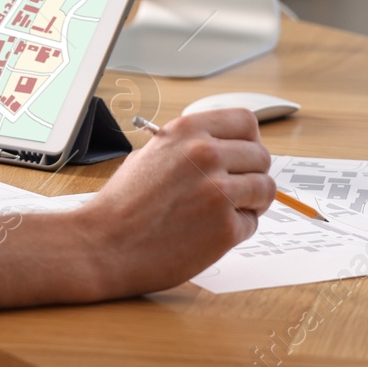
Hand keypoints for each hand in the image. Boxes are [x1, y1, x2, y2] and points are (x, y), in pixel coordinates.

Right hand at [72, 108, 273, 297]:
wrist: (102, 244)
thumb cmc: (122, 204)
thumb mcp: (152, 153)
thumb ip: (191, 146)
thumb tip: (227, 149)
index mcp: (187, 130)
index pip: (246, 122)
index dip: (248, 141)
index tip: (243, 156)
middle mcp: (206, 154)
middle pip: (261, 156)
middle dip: (251, 174)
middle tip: (233, 191)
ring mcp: (218, 191)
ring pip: (265, 189)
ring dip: (250, 202)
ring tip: (221, 212)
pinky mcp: (225, 228)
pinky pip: (251, 223)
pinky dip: (236, 230)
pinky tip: (207, 233)